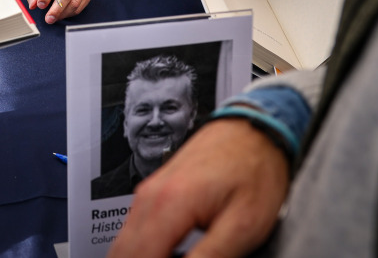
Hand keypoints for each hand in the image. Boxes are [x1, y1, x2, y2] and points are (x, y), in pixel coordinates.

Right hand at [108, 119, 289, 257]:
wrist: (253, 132)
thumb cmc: (254, 170)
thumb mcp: (243, 226)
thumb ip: (210, 257)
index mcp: (169, 204)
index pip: (139, 257)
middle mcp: (150, 197)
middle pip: (122, 252)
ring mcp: (148, 193)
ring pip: (123, 244)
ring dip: (139, 257)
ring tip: (171, 257)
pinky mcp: (152, 194)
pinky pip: (132, 231)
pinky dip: (140, 250)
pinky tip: (164, 254)